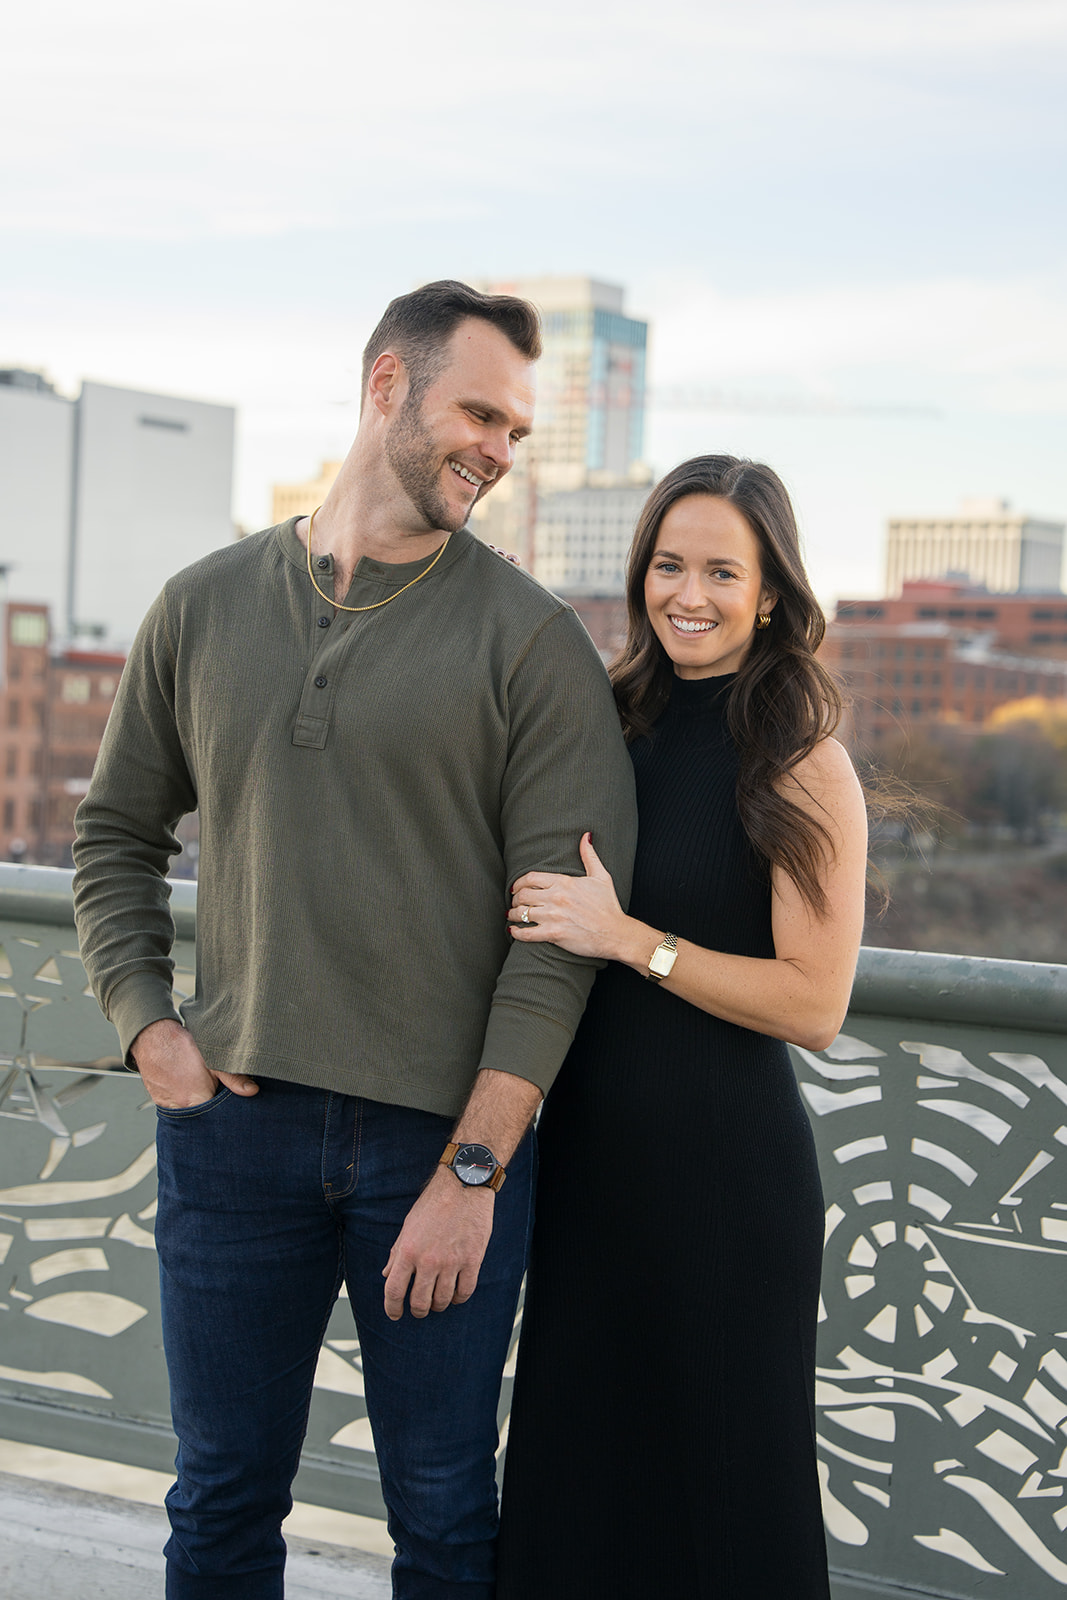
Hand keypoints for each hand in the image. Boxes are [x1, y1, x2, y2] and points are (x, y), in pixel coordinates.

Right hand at [131, 1018, 258, 1108]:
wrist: (152, 1038)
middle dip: (212, 1109)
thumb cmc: (182, 1046)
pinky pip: (176, 1107)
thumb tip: (251, 1091)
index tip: (228, 1102)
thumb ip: (233, 1079)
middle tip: (213, 1090)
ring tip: (198, 1085)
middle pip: (204, 1117)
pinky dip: (183, 1100)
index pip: (217, 1117)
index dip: (225, 1111)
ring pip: (190, 1112)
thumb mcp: (213, 1061)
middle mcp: (181, 1108)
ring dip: (197, 1104)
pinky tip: (186, 1085)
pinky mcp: (160, 1101)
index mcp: (197, 1100)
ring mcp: (168, 1106)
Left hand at [382, 1166, 494, 1320]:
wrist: (463, 1185)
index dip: (392, 1308)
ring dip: (438, 1305)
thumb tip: (387, 1274)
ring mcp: (451, 1261)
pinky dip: (459, 1298)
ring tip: (438, 1301)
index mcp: (408, 1251)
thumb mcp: (409, 1225)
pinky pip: (465, 1292)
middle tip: (419, 1310)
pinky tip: (456, 1294)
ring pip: (443, 1300)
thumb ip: (397, 1252)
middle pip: (420, 1302)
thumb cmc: (434, 1203)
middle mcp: (428, 1260)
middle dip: (418, 1311)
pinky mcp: (472, 1260)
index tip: (395, 1314)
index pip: (394, 1291)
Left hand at [508, 833, 628, 959]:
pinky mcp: (554, 934)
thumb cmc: (609, 906)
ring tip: (511, 916)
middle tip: (514, 903)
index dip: (519, 883)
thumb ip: (590, 856)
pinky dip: (517, 933)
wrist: (616, 934)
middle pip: (523, 895)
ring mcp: (554, 916)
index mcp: (564, 882)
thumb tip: (586, 836)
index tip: (515, 888)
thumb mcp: (601, 877)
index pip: (531, 878)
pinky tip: (514, 932)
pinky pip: (527, 933)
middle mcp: (556, 897)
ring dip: (513, 915)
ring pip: (521, 913)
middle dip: (515, 899)